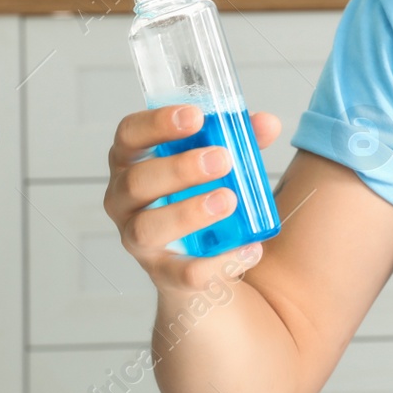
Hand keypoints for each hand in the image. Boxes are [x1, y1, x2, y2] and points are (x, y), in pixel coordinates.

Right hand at [104, 104, 284, 291]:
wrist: (205, 262)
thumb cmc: (202, 194)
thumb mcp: (221, 162)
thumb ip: (243, 139)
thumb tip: (267, 123)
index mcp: (134, 162)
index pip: (129, 135)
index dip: (156, 123)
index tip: (195, 117)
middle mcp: (125, 201)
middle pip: (136, 181)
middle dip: (179, 169)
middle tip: (222, 160)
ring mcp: (139, 241)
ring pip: (147, 229)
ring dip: (188, 213)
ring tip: (229, 200)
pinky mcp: (163, 275)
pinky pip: (184, 274)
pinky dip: (219, 262)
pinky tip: (250, 248)